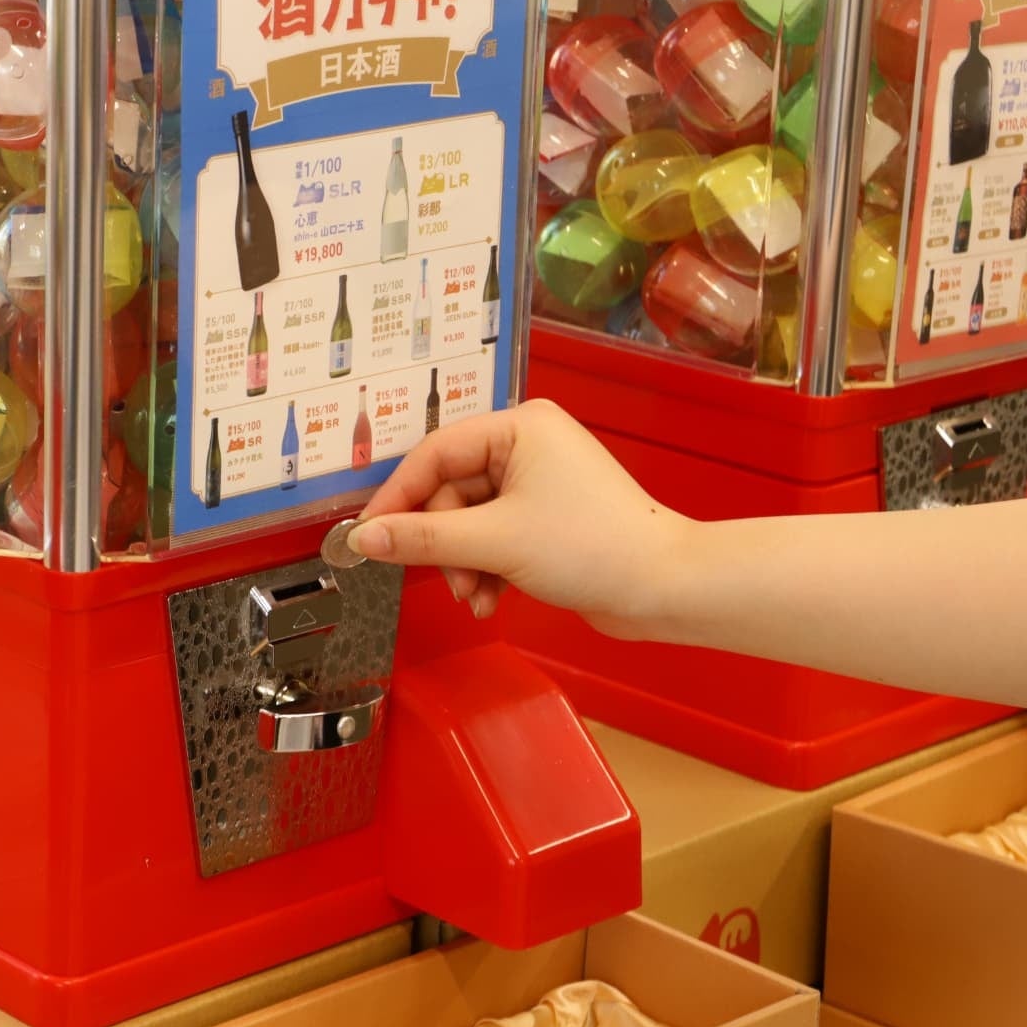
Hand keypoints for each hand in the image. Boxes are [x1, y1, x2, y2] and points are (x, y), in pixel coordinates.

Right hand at [345, 399, 689, 635]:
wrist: (664, 589)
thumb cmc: (590, 548)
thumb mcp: (495, 541)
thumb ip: (422, 538)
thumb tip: (361, 539)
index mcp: (518, 427)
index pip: (434, 453)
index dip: (397, 496)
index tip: (367, 536)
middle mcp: (527, 446)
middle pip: (450, 491)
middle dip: (445, 544)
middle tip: (450, 582)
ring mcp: (538, 482)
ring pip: (468, 520)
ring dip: (464, 563)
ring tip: (475, 597)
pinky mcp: (546, 517)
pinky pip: (492, 536)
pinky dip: (485, 568)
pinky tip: (491, 599)